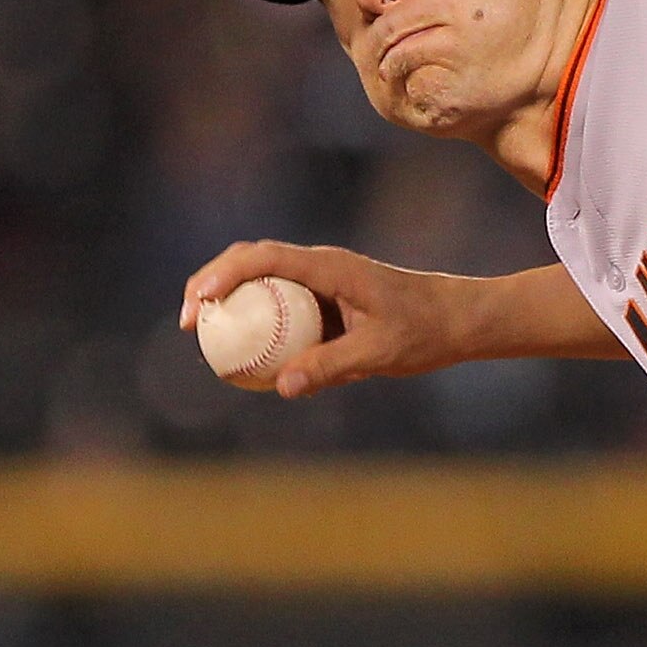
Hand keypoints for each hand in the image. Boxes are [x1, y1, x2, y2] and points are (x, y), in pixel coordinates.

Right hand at [176, 243, 466, 397]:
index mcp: (329, 267)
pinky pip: (282, 307)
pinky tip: (247, 357)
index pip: (263, 258)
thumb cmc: (425, 331)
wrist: (459, 320)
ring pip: (262, 282)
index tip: (199, 301)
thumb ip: (331, 367)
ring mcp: (321, 281)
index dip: (223, 275)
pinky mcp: (326, 300)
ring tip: (204, 337)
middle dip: (211, 283)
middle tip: (188, 321)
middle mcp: (320, 266)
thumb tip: (281, 387)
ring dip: (230, 302)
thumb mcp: (379, 353)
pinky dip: (258, 323)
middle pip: (250, 261)